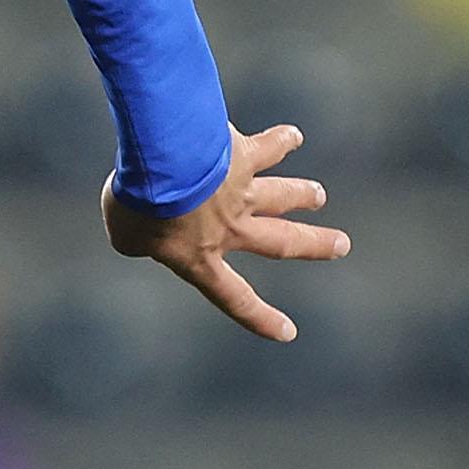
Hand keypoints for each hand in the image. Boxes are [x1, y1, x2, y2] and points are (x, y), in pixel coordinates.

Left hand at [102, 122, 347, 340]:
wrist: (160, 166)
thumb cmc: (139, 205)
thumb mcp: (126, 235)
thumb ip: (135, 242)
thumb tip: (143, 233)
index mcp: (202, 257)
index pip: (234, 297)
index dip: (259, 317)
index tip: (288, 333)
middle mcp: (230, 227)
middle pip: (282, 240)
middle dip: (314, 244)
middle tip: (342, 244)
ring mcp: (241, 190)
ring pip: (281, 195)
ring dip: (301, 194)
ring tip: (318, 194)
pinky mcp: (241, 154)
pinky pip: (267, 147)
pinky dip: (282, 141)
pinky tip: (292, 136)